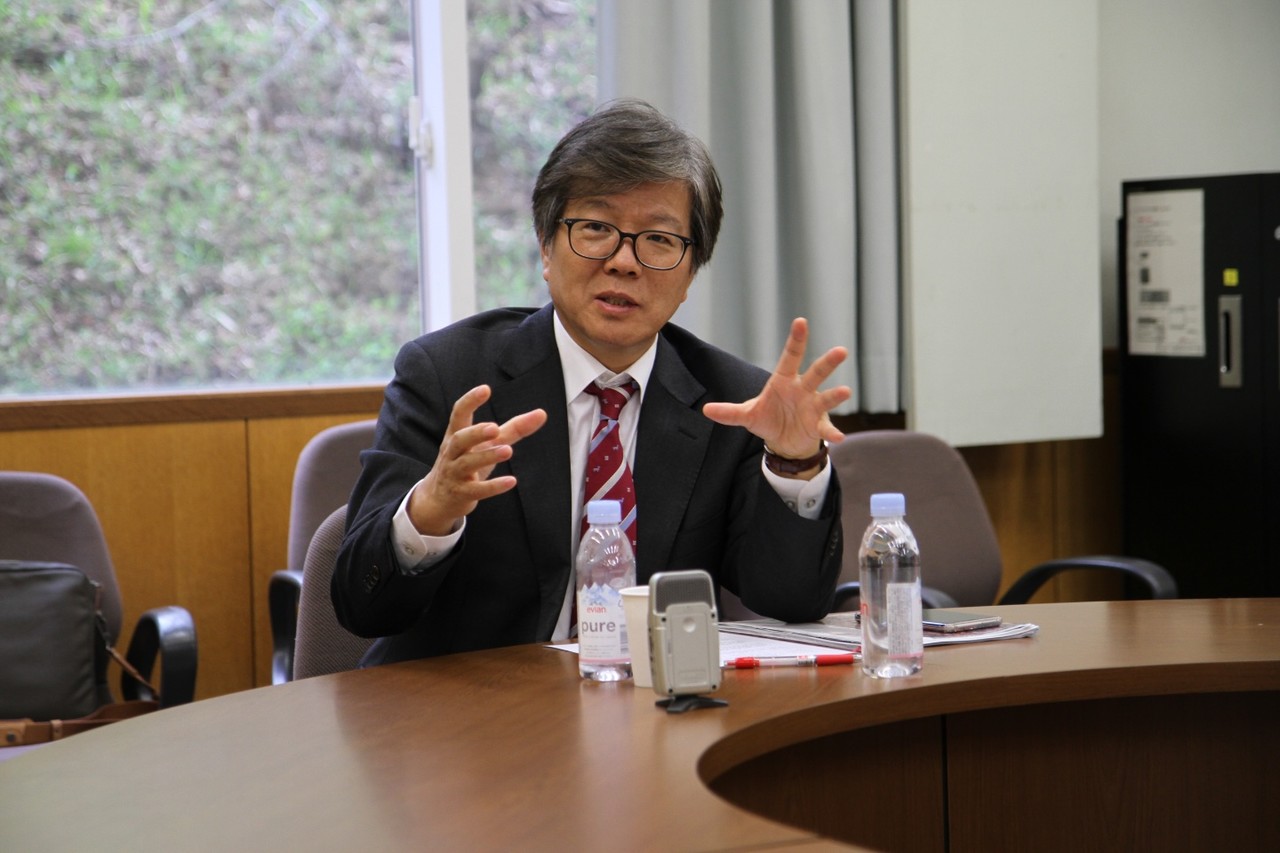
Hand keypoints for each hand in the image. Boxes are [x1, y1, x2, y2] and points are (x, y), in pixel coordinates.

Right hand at [407, 384, 546, 535]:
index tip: (485, 389)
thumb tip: (542, 413)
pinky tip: (511, 481)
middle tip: (495, 428)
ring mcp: (455, 474)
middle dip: (476, 433)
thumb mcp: (487, 445)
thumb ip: (514, 429)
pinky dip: (493, 486)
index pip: (459, 414)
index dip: (470, 401)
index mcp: (457, 435)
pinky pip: (477, 490)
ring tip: (508, 451)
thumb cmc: (466, 464)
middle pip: (459, 439)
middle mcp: (453, 453)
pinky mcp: (462, 494)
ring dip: (487, 456)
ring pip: (467, 463)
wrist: (439, 499)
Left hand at [702, 318, 850, 467]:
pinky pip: (826, 428)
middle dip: (827, 363)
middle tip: (841, 351)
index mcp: (784, 381)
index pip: (790, 357)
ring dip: (836, 395)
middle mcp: (802, 390)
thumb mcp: (747, 415)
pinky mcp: (818, 426)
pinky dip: (832, 433)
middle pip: (816, 373)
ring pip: (826, 398)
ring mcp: (813, 407)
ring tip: (845, 392)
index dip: (796, 340)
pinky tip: (837, 438)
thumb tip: (705, 410)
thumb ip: (729, 412)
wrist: (784, 440)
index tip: (801, 321)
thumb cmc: (768, 419)